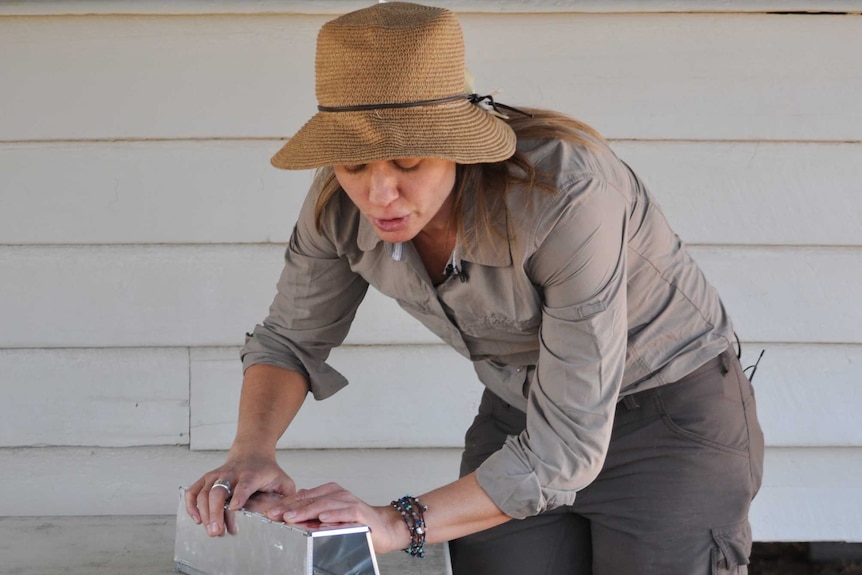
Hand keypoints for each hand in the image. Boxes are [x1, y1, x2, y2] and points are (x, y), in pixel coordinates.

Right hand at [184, 452, 296, 536]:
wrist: (252, 452)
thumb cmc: (267, 471)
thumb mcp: (283, 481)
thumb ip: (287, 498)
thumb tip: (285, 516)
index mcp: (252, 475)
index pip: (244, 485)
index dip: (239, 495)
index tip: (235, 507)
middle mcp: (232, 474)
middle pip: (218, 491)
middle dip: (216, 512)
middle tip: (217, 531)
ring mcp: (217, 475)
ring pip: (204, 493)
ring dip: (205, 514)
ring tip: (214, 531)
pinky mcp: (207, 479)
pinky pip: (193, 491)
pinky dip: (190, 506)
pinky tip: (197, 519)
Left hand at [262, 482, 410, 553]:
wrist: (385, 527)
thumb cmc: (357, 522)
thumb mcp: (332, 514)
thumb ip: (315, 508)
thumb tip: (292, 507)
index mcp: (330, 492)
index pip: (304, 496)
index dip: (287, 504)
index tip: (271, 511)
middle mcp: (339, 494)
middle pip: (311, 500)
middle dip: (291, 508)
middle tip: (275, 515)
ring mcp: (350, 502)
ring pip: (325, 505)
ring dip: (307, 511)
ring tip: (292, 517)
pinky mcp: (360, 513)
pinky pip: (345, 513)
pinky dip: (333, 515)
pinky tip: (322, 518)